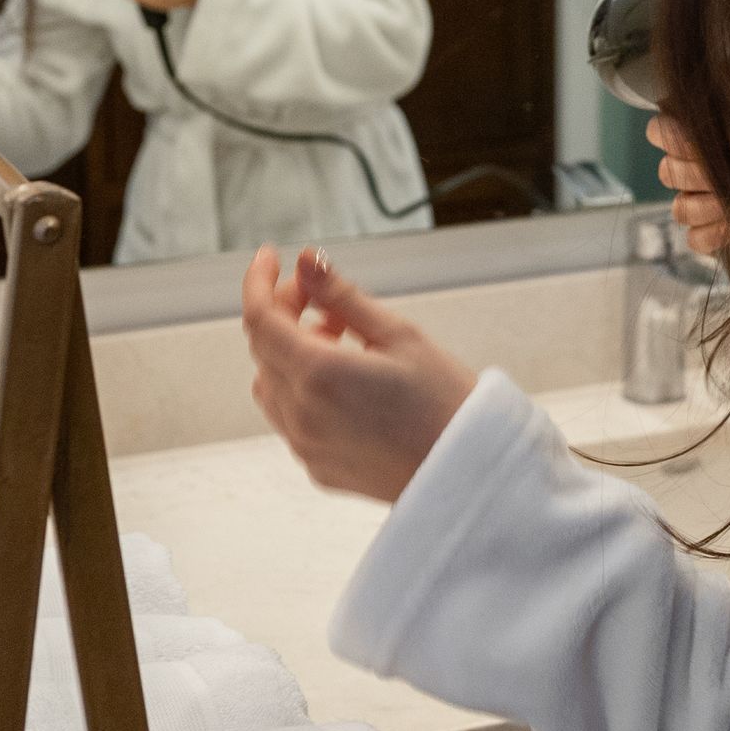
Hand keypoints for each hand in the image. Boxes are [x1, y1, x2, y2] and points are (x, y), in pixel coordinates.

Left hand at [242, 245, 473, 503]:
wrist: (469, 471)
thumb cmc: (446, 403)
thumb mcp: (398, 334)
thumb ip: (342, 295)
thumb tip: (307, 261)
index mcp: (320, 376)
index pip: (260, 319)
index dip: (259, 282)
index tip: (271, 259)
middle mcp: (302, 415)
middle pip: (264, 348)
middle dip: (286, 312)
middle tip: (326, 298)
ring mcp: (306, 446)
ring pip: (270, 384)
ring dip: (291, 352)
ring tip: (341, 340)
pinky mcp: (317, 467)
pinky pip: (289, 418)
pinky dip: (301, 388)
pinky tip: (345, 380)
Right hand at [647, 111, 729, 255]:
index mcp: (695, 138)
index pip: (657, 130)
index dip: (670, 138)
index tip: (699, 144)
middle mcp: (687, 170)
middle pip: (666, 173)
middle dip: (697, 175)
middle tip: (728, 175)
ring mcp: (694, 204)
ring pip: (679, 209)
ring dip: (706, 207)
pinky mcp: (705, 234)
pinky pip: (693, 238)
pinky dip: (713, 235)